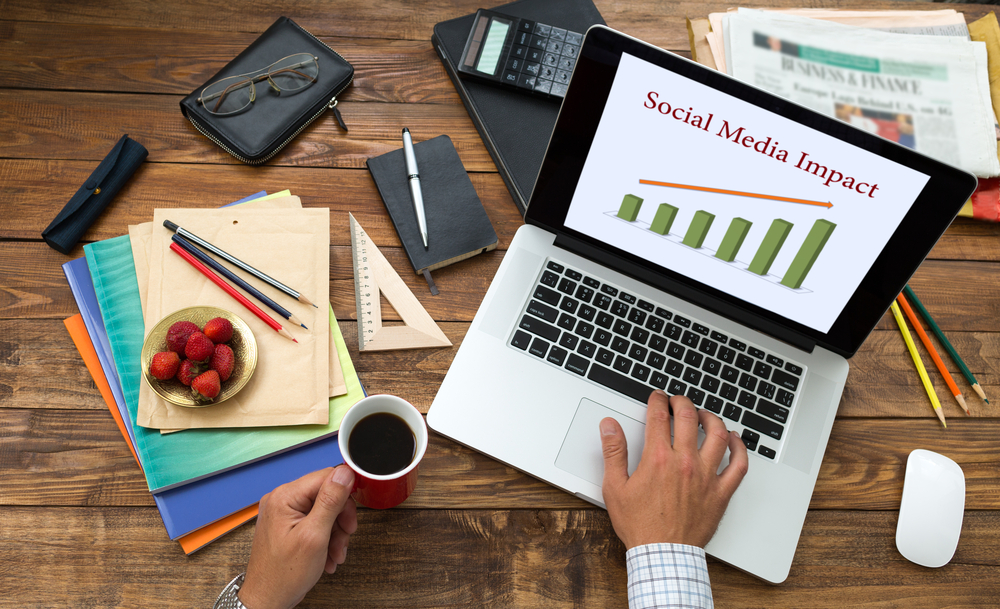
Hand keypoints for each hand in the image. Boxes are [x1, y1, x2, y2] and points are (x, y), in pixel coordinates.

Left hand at [239, 466, 357, 608]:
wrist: (267, 600)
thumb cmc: (283, 575)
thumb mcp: (315, 536)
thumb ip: (330, 501)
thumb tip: (344, 473)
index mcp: (285, 497)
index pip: (326, 477)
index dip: (345, 495)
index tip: (352, 516)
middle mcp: (281, 500)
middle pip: (326, 494)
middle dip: (340, 519)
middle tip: (345, 537)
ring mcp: (283, 513)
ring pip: (323, 510)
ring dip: (335, 532)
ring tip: (335, 552)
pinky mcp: (286, 525)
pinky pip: (314, 521)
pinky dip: (325, 537)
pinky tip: (327, 554)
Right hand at [600, 390, 747, 548]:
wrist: (662, 554)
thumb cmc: (640, 525)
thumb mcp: (615, 487)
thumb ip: (613, 452)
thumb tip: (609, 426)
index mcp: (658, 459)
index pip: (659, 416)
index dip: (657, 400)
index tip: (657, 397)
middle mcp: (685, 462)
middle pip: (689, 418)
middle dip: (682, 402)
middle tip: (677, 401)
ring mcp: (706, 476)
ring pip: (718, 435)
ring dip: (711, 418)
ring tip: (703, 415)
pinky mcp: (721, 492)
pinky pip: (739, 464)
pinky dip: (740, 447)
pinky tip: (735, 438)